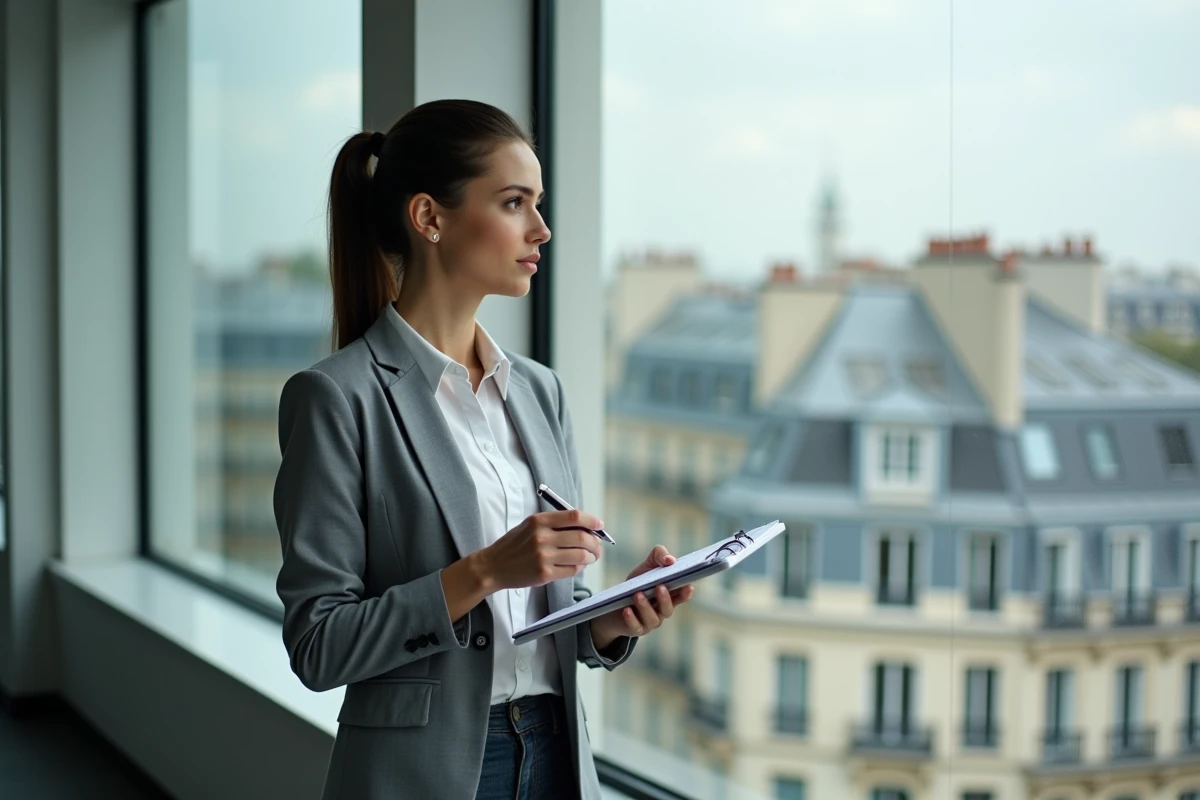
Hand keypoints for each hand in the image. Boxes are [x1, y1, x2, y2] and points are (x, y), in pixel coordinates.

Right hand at [477, 510, 604, 591]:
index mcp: (539, 520)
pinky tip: (577, 566)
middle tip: (597, 547)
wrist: (493, 566)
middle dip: (596, 543)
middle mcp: (542, 537)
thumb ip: (555, 523)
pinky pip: (572, 570)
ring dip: (590, 557)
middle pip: (582, 538)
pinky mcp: (544, 574)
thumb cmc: (514, 545)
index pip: (574, 517)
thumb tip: (585, 527)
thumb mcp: (530, 525)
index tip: (599, 526)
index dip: (592, 521)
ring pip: (580, 556)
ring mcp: (543, 557)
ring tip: (589, 557)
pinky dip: (579, 568)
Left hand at [591, 545, 694, 648]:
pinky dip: (632, 619)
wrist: (614, 602)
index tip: (688, 586)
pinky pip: (636, 627)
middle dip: (665, 599)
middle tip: (659, 586)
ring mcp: (649, 621)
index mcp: (669, 595)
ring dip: (646, 607)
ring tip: (638, 594)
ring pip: (652, 619)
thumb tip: (670, 560)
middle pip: (668, 609)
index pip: (682, 595)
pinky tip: (627, 610)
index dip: (686, 592)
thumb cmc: (637, 583)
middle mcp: (662, 610)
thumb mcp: (647, 565)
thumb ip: (659, 555)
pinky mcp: (635, 629)